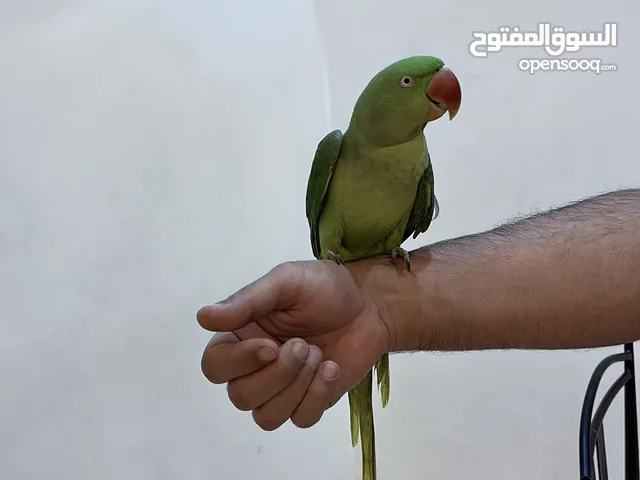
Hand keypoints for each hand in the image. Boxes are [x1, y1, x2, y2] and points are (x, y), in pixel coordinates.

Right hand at [197, 260, 389, 430]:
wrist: (371, 305)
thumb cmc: (326, 288)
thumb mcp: (286, 281)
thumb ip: (247, 301)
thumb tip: (202, 317)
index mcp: (242, 336)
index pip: (214, 366)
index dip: (237, 363)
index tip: (270, 345)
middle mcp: (255, 366)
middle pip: (239, 397)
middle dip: (276, 375)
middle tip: (304, 345)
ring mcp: (283, 388)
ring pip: (266, 417)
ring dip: (296, 387)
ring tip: (318, 356)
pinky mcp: (310, 400)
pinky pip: (299, 420)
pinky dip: (317, 396)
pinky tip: (332, 369)